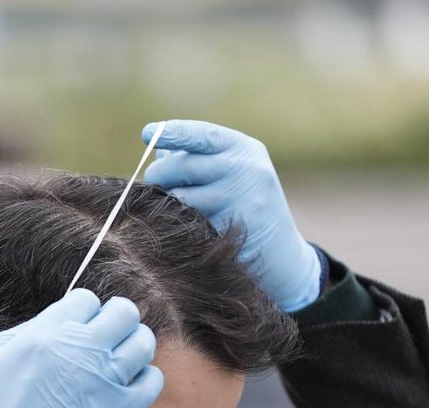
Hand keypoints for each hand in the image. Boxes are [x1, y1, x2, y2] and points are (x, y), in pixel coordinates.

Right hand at [0, 290, 163, 407]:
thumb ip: (19, 333)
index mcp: (46, 332)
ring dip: (132, 346)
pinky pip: (151, 383)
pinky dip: (144, 379)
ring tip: (115, 361)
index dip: (81, 311)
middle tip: (103, 337)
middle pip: (124, 312)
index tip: (75, 328)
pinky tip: (124, 387)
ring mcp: (102, 382)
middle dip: (115, 319)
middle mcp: (80, 351)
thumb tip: (47, 325)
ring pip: (144, 343)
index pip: (87, 300)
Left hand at [141, 119, 321, 311]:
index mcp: (244, 150)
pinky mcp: (230, 232)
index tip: (147, 133)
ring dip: (168, 206)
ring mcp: (241, 202)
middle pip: (181, 167)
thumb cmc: (244, 205)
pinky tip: (189, 231)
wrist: (281, 254)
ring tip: (179, 211)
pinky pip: (187, 226)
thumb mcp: (231, 172)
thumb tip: (156, 147)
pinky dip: (180, 228)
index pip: (203, 135)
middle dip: (159, 175)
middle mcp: (246, 171)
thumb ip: (195, 157)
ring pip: (180, 199)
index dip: (173, 132)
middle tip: (154, 183)